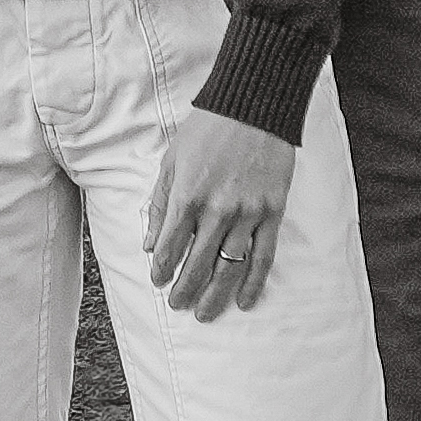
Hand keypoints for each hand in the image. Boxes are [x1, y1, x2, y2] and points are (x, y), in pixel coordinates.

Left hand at [141, 106, 293, 319]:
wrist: (254, 107)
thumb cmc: (208, 130)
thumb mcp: (172, 160)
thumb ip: (160, 203)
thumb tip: (148, 244)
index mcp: (188, 195)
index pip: (169, 246)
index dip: (161, 269)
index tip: (158, 281)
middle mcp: (217, 210)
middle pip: (197, 264)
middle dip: (184, 290)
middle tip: (178, 305)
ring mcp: (247, 214)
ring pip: (229, 268)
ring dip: (215, 295)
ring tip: (205, 314)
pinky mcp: (272, 213)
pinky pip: (263, 257)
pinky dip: (254, 283)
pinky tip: (245, 301)